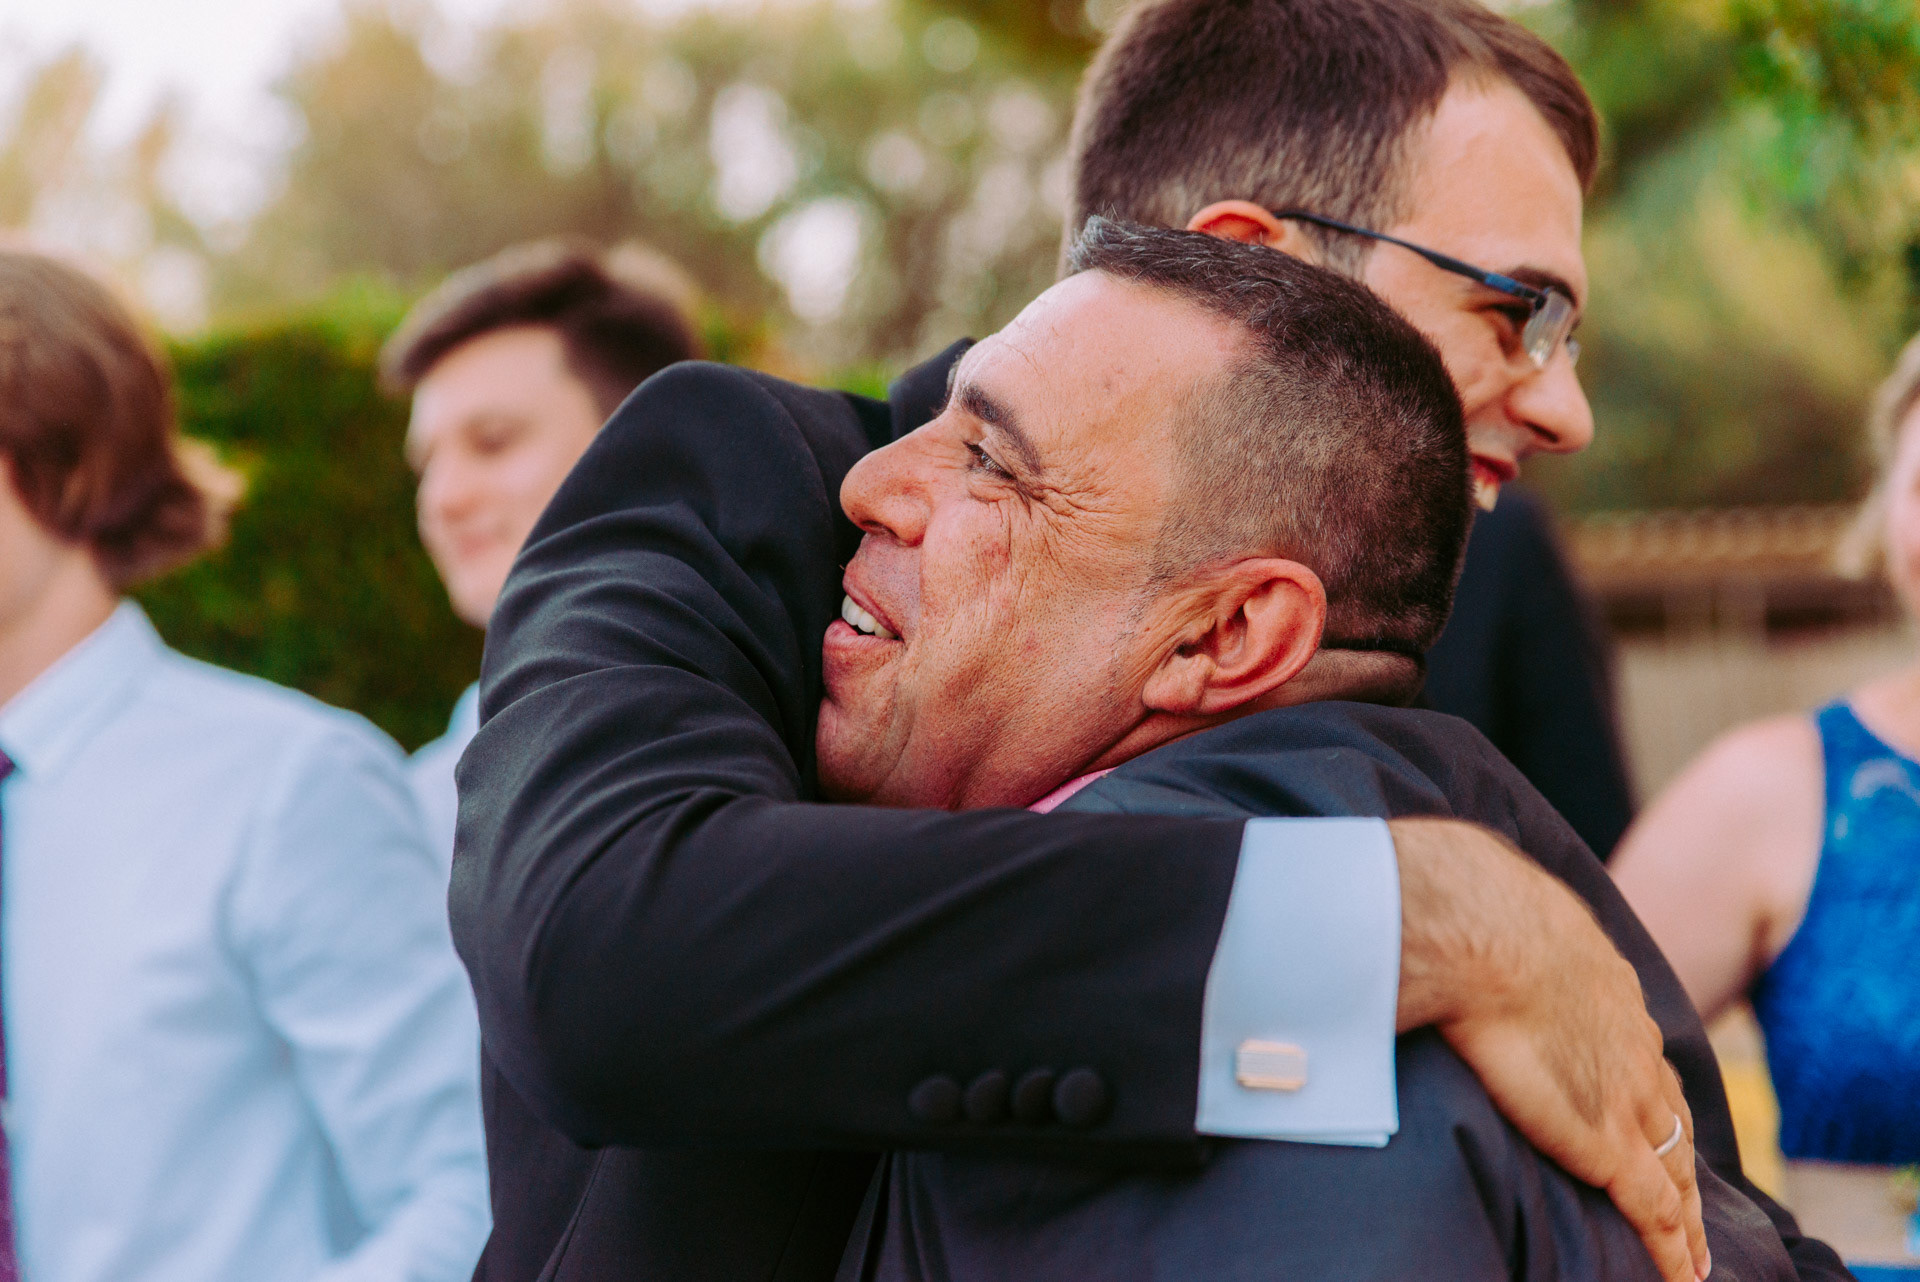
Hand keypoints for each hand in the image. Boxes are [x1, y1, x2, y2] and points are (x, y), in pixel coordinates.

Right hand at [1390, 817, 1708, 1281]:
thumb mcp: (1503, 910)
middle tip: (1690, 1200)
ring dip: (1686, 1215)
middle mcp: (1631, 1047)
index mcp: (1605, 991)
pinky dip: (1672, 1250)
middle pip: (1669, 1116)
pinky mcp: (1607, 1143)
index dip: (1646, 1092)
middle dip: (1680, 1158)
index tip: (1650, 1115)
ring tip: (1692, 1254)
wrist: (1482, 934)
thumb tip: (1452, 915)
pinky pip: (1655, 1209)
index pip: (1637, 1054)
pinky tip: (1682, 1278)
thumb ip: (1496, 928)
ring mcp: (1626, 1097)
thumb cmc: (1473, 911)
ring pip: (1674, 1170)